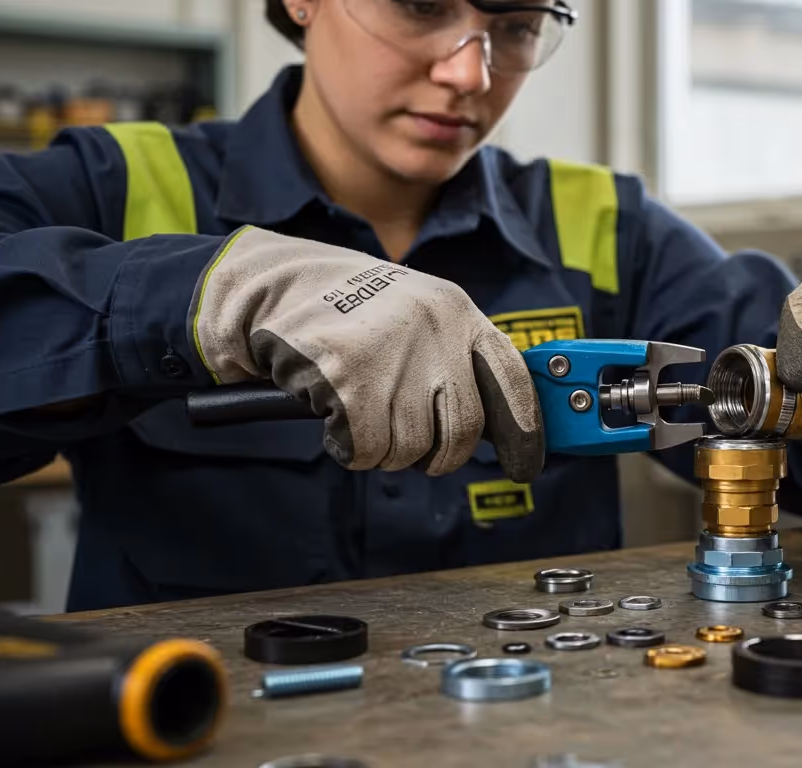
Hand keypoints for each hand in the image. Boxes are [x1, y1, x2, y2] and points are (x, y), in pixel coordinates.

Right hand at [189, 227, 543, 480]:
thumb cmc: (353, 312)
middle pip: (462, 432)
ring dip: (383, 447)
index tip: (525, 466)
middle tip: (412, 446)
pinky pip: (365, 450)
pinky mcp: (346, 379)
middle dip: (438, 454)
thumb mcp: (420, 316)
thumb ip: (457, 360)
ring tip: (359, 409)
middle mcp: (434, 329)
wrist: (276, 285)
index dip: (523, 433)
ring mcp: (391, 353)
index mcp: (458, 313)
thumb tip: (499, 432)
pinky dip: (347, 445)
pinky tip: (333, 412)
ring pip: (410, 449)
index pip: (511, 382)